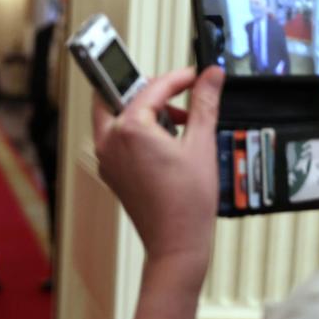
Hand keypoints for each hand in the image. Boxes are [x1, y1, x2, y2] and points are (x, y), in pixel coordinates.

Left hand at [92, 65, 224, 282]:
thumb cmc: (185, 203)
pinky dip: (136, 130)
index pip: (152, 87)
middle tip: (173, 92)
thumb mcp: (201, 143)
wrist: (175, 242)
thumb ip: (204, 103)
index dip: (178, 78)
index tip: (196, 75)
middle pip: (118, 94)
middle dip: (147, 89)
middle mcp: (109, 142)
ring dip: (142, 109)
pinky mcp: (111, 172)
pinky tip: (166, 141)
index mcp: (129, 130)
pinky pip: (117, 138)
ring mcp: (107, 158)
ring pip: (114, 116)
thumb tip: (211, 76)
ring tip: (176, 121)